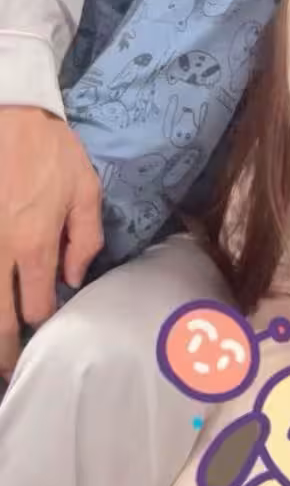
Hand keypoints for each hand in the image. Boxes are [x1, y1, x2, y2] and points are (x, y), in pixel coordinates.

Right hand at [0, 107, 103, 375]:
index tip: (45, 334)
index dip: (43, 324)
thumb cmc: (50, 150)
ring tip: (0, 355)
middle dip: (4, 352)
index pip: (38, 305)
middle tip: (10, 371)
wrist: (9, 114)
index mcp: (34, 244)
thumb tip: (74, 279)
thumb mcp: (85, 188)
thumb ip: (85, 238)